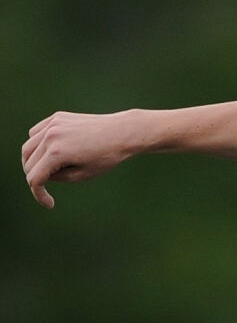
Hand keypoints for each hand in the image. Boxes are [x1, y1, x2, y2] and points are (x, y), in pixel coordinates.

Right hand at [22, 111, 138, 207]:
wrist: (121, 133)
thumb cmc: (106, 157)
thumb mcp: (82, 175)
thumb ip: (58, 177)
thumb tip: (41, 175)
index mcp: (56, 153)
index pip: (34, 178)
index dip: (39, 194)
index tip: (49, 204)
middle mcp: (50, 137)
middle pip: (28, 163)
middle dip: (35, 178)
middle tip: (46, 188)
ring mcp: (51, 125)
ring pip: (28, 147)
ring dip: (32, 162)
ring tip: (46, 172)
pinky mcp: (55, 118)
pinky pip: (36, 133)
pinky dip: (37, 145)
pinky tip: (48, 153)